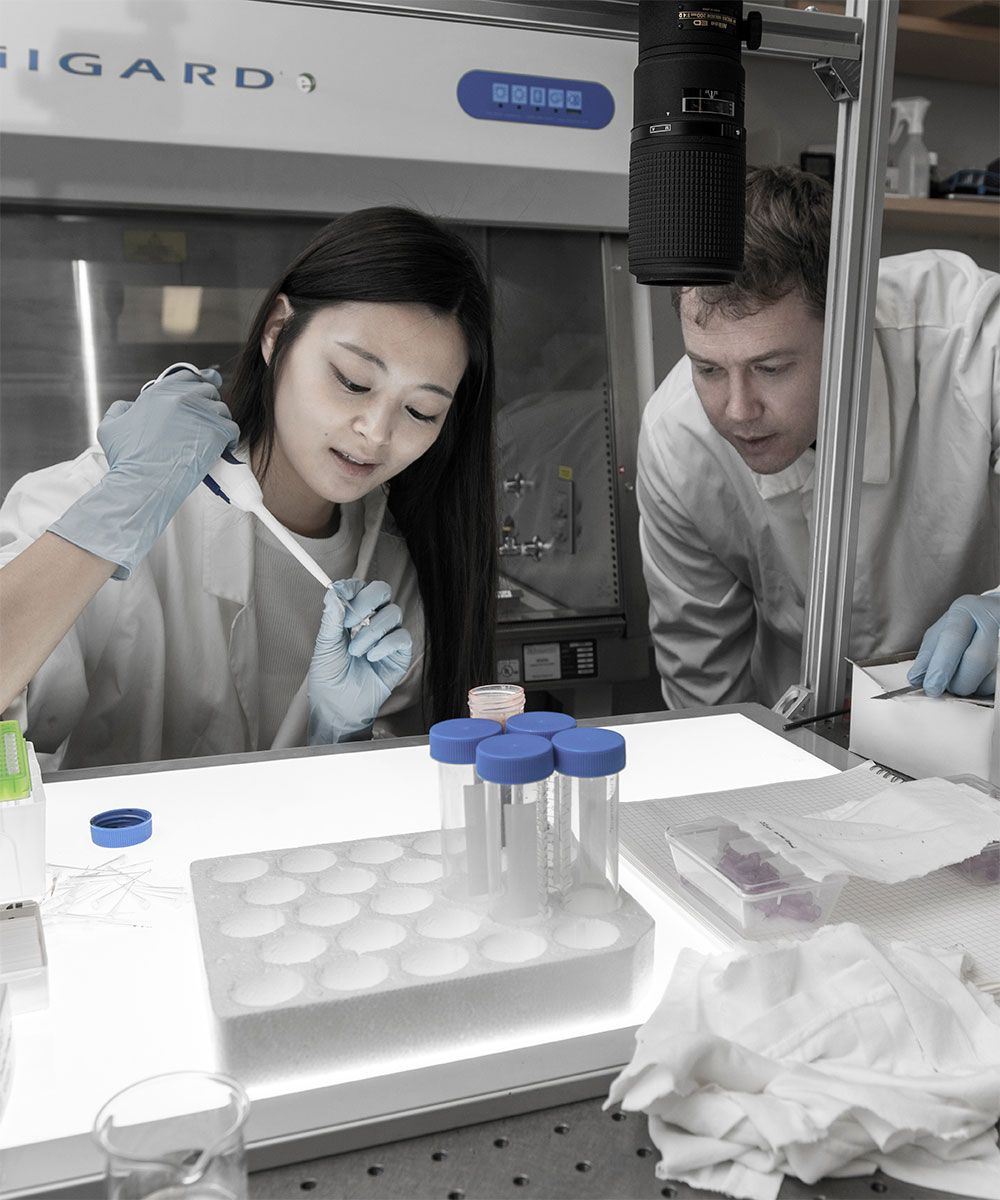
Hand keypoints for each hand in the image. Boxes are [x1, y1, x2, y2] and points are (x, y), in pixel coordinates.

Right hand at [48, 365, 237, 578]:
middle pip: (208, 391)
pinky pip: (232, 428)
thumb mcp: (111, 427)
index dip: (200, 380)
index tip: (207, 384)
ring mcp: (200, 414)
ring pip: (223, 409)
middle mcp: (182, 398)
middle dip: (209, 403)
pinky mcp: (216, 433)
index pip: (187, 375)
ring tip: (213, 437)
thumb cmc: (127, 460)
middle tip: (206, 421)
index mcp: (159, 392)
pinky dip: (230, 438)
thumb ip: (120, 409)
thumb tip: (128, 406)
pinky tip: (224, 447)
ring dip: (220, 421)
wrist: (143, 482)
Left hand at [307, 579, 412, 744]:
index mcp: (352, 616)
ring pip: (393, 613)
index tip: (339, 594)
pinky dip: (386, 644)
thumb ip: (330, 618)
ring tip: (356, 651)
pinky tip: (372, 657)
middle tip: (351, 619)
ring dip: (371, 631)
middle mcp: (372, 621)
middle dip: (367, 601)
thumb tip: (333, 591)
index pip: (360, 588)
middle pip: (382, 591)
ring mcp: (387, 637)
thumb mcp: (325, 645)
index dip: (352, 587)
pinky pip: (402, 637)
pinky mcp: (399, 654)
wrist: (339, 707)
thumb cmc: (330, 678)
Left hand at [907, 594, 999, 696]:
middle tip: (950, 688)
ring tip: (965, 679)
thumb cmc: (965, 625)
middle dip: (959, 682)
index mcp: (964, 610)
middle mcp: (990, 616)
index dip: (941, 666)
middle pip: (976, 658)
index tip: (931, 687)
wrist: (996, 613)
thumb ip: (928, 654)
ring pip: (992, 672)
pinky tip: (980, 678)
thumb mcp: (942, 632)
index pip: (952, 639)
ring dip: (975, 685)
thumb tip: (916, 678)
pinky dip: (987, 685)